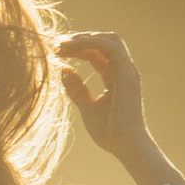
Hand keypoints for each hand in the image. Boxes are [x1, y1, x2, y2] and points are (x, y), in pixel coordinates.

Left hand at [57, 29, 159, 174]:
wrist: (126, 147)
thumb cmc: (110, 134)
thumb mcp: (87, 108)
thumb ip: (76, 89)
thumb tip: (63, 69)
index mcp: (114, 78)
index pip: (96, 53)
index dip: (77, 48)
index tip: (57, 50)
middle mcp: (123, 71)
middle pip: (103, 42)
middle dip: (80, 38)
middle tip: (57, 43)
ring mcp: (127, 71)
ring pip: (109, 39)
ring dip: (84, 37)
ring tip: (63, 43)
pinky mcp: (127, 73)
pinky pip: (111, 47)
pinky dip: (92, 42)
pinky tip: (73, 46)